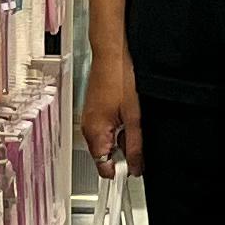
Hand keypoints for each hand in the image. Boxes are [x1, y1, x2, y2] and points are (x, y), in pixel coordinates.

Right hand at [80, 43, 144, 173]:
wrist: (111, 54)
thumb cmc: (120, 78)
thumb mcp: (134, 117)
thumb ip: (134, 147)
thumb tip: (136, 167)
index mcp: (95, 133)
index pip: (104, 169)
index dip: (122, 170)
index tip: (135, 166)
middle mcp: (88, 129)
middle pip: (105, 157)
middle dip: (123, 153)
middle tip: (137, 137)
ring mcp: (89, 120)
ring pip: (106, 143)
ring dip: (120, 139)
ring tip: (131, 121)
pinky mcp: (93, 112)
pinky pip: (105, 130)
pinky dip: (117, 127)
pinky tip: (126, 114)